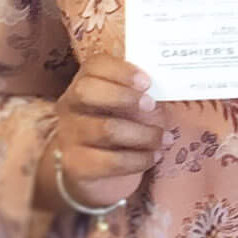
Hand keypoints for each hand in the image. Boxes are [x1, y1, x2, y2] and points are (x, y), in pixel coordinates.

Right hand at [49, 55, 160, 209]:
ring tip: (165, 139)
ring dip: (144, 134)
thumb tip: (168, 87)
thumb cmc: (117, 127)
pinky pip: (111, 161)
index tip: (147, 82)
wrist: (90, 171)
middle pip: (87, 91)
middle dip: (124, 96)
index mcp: (84, 85)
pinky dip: (140, 159)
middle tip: (152, 106)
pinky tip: (154, 156)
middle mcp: (69, 107)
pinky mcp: (76, 166)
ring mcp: (68, 136)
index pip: (93, 66)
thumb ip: (140, 93)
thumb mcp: (125, 106)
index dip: (121, 71)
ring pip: (106, 129)